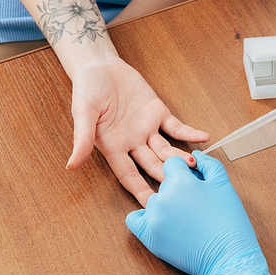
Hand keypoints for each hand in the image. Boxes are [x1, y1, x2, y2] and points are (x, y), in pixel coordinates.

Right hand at [66, 55, 208, 204]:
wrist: (99, 65)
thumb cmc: (86, 88)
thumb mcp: (82, 112)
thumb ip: (81, 138)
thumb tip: (72, 165)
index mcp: (113, 147)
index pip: (129, 176)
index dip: (141, 191)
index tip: (154, 209)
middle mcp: (132, 142)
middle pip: (153, 166)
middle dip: (168, 178)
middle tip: (184, 189)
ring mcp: (147, 128)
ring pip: (167, 150)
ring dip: (181, 158)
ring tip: (197, 166)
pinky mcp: (157, 112)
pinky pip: (176, 127)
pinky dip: (189, 133)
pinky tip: (204, 138)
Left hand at [126, 151, 275, 274]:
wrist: (227, 257)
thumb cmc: (228, 222)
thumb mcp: (224, 185)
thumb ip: (209, 164)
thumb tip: (196, 157)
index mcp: (179, 181)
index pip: (172, 164)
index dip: (184, 171)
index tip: (193, 182)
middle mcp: (162, 197)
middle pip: (164, 183)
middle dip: (177, 189)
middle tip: (194, 203)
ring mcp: (153, 217)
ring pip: (152, 201)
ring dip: (164, 204)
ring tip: (183, 217)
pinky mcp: (148, 236)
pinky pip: (134, 220)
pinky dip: (143, 218)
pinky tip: (158, 221)